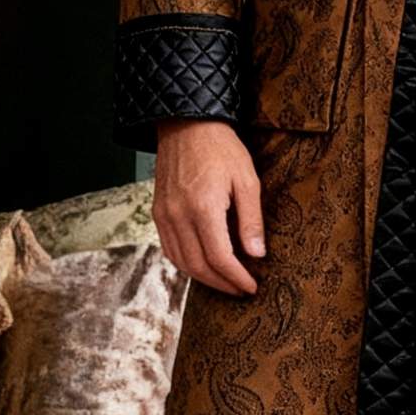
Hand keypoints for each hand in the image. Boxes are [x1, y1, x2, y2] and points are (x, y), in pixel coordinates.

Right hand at [153, 119, 266, 296]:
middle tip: (240, 289)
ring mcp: (164, 216)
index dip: (237, 278)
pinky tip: (202, 265)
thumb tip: (257, 255)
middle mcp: (179, 216)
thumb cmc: (221, 148)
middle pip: (199, 266)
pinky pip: (170, 249)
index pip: (220, 258)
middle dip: (222, 283)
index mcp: (203, 208)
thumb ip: (251, 220)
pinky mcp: (158, 213)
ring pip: (181, 262)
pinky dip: (186, 264)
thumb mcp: (247, 179)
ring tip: (224, 281)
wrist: (186, 125)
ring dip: (203, 278)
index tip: (251, 286)